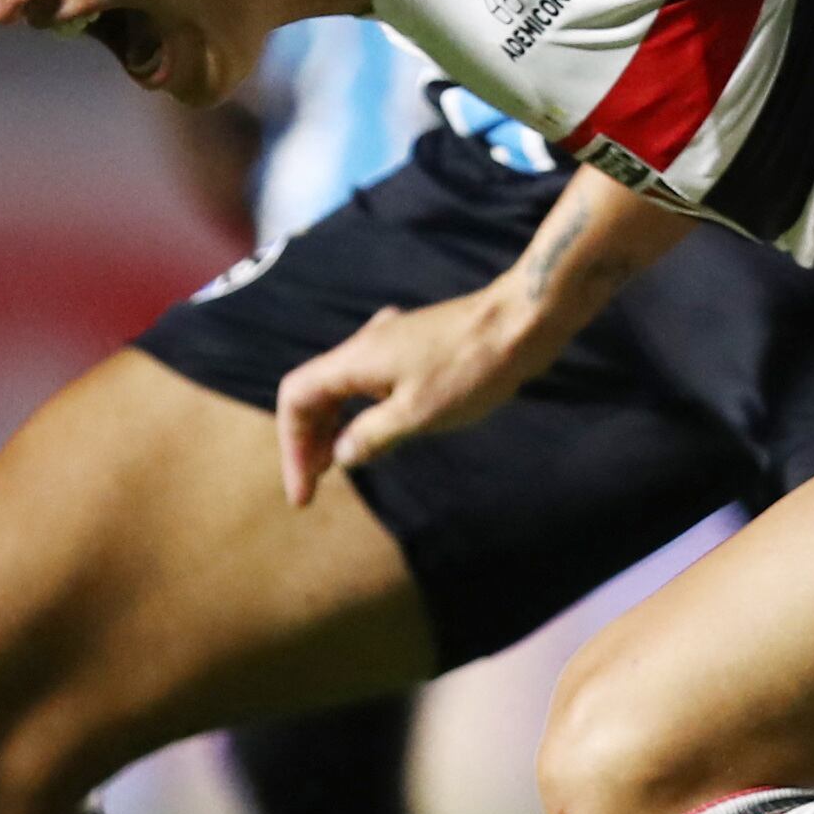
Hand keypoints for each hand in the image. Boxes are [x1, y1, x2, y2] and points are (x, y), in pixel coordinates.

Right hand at [275, 284, 568, 505]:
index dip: (292, 446)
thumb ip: (372, 436)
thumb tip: (342, 455)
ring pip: (344, 385)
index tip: (305, 490)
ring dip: (335, 425)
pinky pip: (371, 380)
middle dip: (310, 439)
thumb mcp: (417, 414)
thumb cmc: (471, 369)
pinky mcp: (415, 347)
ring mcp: (391, 342)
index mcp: (356, 359)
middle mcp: (365, 345)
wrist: (520, 322)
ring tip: (340, 462)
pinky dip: (362, 409)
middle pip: (316, 392)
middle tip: (316, 484)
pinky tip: (378, 429)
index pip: (296, 398)